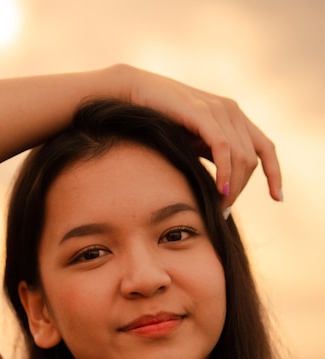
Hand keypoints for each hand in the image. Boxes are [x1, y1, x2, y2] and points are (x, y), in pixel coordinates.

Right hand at [121, 65, 281, 208]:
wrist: (135, 94)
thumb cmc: (162, 122)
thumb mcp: (194, 142)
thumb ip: (212, 157)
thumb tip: (223, 188)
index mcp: (234, 117)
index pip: (265, 149)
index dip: (274, 174)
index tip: (277, 198)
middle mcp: (232, 111)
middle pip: (252, 160)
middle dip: (242, 189)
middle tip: (223, 210)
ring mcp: (219, 110)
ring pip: (241, 157)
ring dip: (234, 186)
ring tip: (219, 205)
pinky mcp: (203, 113)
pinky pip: (223, 148)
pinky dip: (225, 171)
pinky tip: (219, 189)